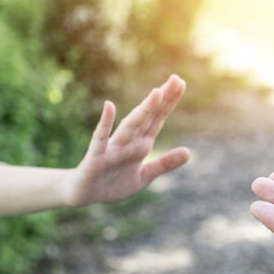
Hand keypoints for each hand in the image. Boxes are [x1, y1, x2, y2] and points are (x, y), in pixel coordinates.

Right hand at [63, 74, 189, 206]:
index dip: (169, 103)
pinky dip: (104, 123)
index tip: (180, 83)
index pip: (157, 120)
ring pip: (130, 126)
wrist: (84, 195)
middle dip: (162, 100)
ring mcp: (112, 148)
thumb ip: (164, 164)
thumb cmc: (113, 183)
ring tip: (156, 93)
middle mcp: (128, 142)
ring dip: (143, 111)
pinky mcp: (96, 157)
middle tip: (176, 79)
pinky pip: (100, 139)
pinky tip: (109, 106)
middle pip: (148, 118)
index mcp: (140, 146)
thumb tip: (189, 152)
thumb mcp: (144, 176)